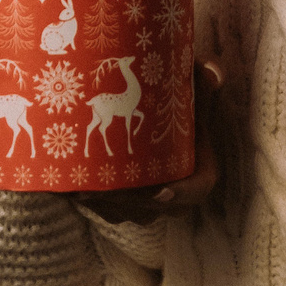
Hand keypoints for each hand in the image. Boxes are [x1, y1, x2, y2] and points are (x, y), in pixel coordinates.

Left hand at [71, 59, 223, 225]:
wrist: (155, 122)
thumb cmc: (174, 107)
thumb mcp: (189, 93)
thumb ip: (201, 80)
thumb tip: (213, 74)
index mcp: (198, 169)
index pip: (197, 190)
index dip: (182, 194)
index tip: (160, 190)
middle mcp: (173, 194)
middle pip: (153, 206)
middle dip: (126, 201)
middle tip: (101, 188)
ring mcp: (147, 204)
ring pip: (128, 212)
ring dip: (105, 204)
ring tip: (81, 189)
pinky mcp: (124, 207)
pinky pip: (109, 211)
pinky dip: (92, 202)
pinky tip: (73, 190)